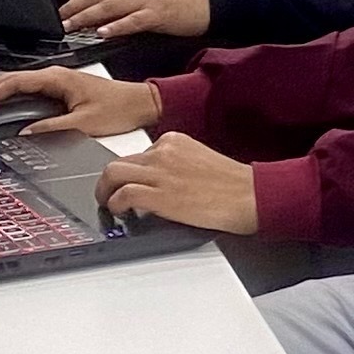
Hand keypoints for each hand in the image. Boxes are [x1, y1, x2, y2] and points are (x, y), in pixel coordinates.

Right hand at [0, 64, 164, 135]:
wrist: (141, 102)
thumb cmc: (120, 107)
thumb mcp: (85, 122)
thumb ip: (52, 128)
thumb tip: (25, 133)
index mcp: (57, 78)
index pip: (14, 83)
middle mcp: (53, 76)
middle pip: (7, 81)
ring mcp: (54, 82)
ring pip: (13, 85)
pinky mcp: (57, 90)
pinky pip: (24, 92)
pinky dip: (5, 99)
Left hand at [60, 0, 214, 40]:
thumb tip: (106, 1)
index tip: (61, 9)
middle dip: (75, 7)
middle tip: (58, 20)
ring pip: (110, 6)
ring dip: (87, 16)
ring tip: (71, 27)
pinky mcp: (159, 14)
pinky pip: (133, 20)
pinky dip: (116, 26)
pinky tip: (103, 33)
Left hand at [96, 133, 261, 232]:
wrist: (248, 195)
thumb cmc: (231, 184)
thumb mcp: (199, 159)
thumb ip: (176, 163)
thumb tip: (158, 180)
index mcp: (174, 140)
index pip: (138, 153)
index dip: (132, 172)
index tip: (131, 184)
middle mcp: (163, 152)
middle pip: (119, 161)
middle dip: (110, 181)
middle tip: (110, 194)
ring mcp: (159, 172)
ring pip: (112, 174)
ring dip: (105, 191)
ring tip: (109, 204)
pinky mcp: (158, 195)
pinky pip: (122, 195)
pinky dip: (115, 205)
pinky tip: (122, 213)